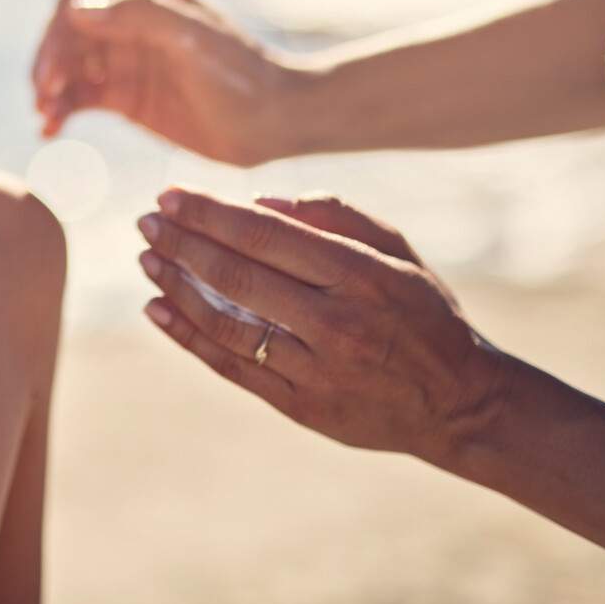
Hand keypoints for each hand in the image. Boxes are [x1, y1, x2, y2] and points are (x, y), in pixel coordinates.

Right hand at [30, 0, 301, 165]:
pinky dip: (62, 110)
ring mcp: (127, 58)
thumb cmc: (239, 76)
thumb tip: (78, 10)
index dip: (56, 36)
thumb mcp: (192, 39)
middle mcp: (130, 20)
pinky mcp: (128, 94)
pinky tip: (51, 129)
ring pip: (69, 68)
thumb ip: (139, 15)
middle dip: (48, 65)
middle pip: (66, 35)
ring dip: (50, 89)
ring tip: (45, 119)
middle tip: (43, 100)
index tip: (51, 75)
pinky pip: (81, 97)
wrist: (275, 123)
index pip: (77, 2)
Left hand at [134, 187, 510, 468]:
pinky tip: (158, 309)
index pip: (266, 233)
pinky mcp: (301, 407)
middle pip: (238, 275)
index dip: (210, 213)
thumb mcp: (398, 251)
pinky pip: (231, 367)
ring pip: (228, 323)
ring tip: (147, 260)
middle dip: (183, 244)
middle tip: (145, 222)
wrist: (458, 403)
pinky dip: (188, 337)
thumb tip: (260, 200)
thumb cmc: (423, 313)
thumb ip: (336, 215)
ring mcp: (317, 368)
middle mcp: (337, 321)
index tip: (169, 196)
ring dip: (178, 287)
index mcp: (361, 273)